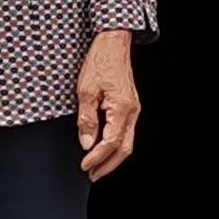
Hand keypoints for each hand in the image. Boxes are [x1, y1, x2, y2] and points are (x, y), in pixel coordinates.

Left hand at [76, 32, 142, 180]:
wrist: (113, 43)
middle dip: (108, 165)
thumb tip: (87, 143)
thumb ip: (87, 119)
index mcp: (122, 108)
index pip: (110, 142)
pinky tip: (104, 148)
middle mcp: (132, 111)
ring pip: (128, 142)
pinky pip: (126, 132)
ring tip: (97, 167)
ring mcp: (134, 109)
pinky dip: (116, 145)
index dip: (97, 157)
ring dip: (112, 158)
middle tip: (92, 175)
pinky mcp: (131, 106)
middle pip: (124, 149)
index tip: (84, 165)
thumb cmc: (100, 62)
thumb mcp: (85, 91)